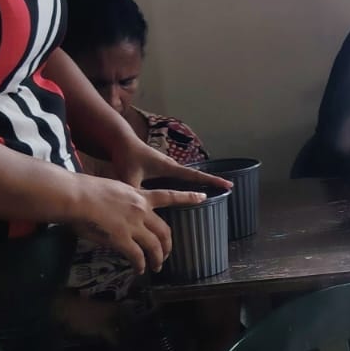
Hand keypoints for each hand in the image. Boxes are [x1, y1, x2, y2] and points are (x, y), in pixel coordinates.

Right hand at [70, 176, 204, 273]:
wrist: (75, 196)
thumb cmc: (85, 190)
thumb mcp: (111, 189)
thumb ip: (121, 201)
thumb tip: (120, 212)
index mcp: (139, 196)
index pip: (169, 196)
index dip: (188, 197)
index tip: (203, 197)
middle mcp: (141, 210)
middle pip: (164, 230)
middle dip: (168, 245)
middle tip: (167, 254)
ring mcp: (133, 225)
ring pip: (154, 246)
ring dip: (158, 259)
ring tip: (157, 267)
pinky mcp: (122, 239)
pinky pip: (137, 256)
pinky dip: (140, 265)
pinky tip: (140, 270)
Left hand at [107, 138, 231, 194]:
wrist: (121, 141)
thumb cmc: (127, 157)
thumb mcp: (130, 176)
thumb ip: (134, 192)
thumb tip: (138, 209)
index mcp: (169, 168)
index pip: (195, 176)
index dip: (212, 181)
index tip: (228, 185)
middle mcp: (172, 165)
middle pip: (196, 176)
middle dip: (212, 182)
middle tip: (228, 189)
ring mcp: (168, 165)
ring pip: (188, 176)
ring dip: (201, 182)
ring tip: (213, 191)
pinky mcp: (162, 167)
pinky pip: (180, 177)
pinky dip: (188, 182)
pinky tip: (188, 192)